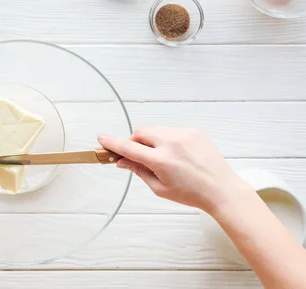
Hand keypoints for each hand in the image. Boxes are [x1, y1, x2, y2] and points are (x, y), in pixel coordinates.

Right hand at [98, 127, 250, 214]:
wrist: (221, 190)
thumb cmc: (192, 193)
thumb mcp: (159, 188)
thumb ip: (139, 170)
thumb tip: (122, 161)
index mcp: (161, 161)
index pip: (129, 148)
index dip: (113, 143)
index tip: (102, 138)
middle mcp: (172, 143)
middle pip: (140, 132)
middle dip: (135, 141)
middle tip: (138, 155)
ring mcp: (184, 134)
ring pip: (155, 129)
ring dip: (150, 140)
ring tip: (161, 157)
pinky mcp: (193, 131)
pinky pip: (170, 130)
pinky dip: (166, 139)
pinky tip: (176, 154)